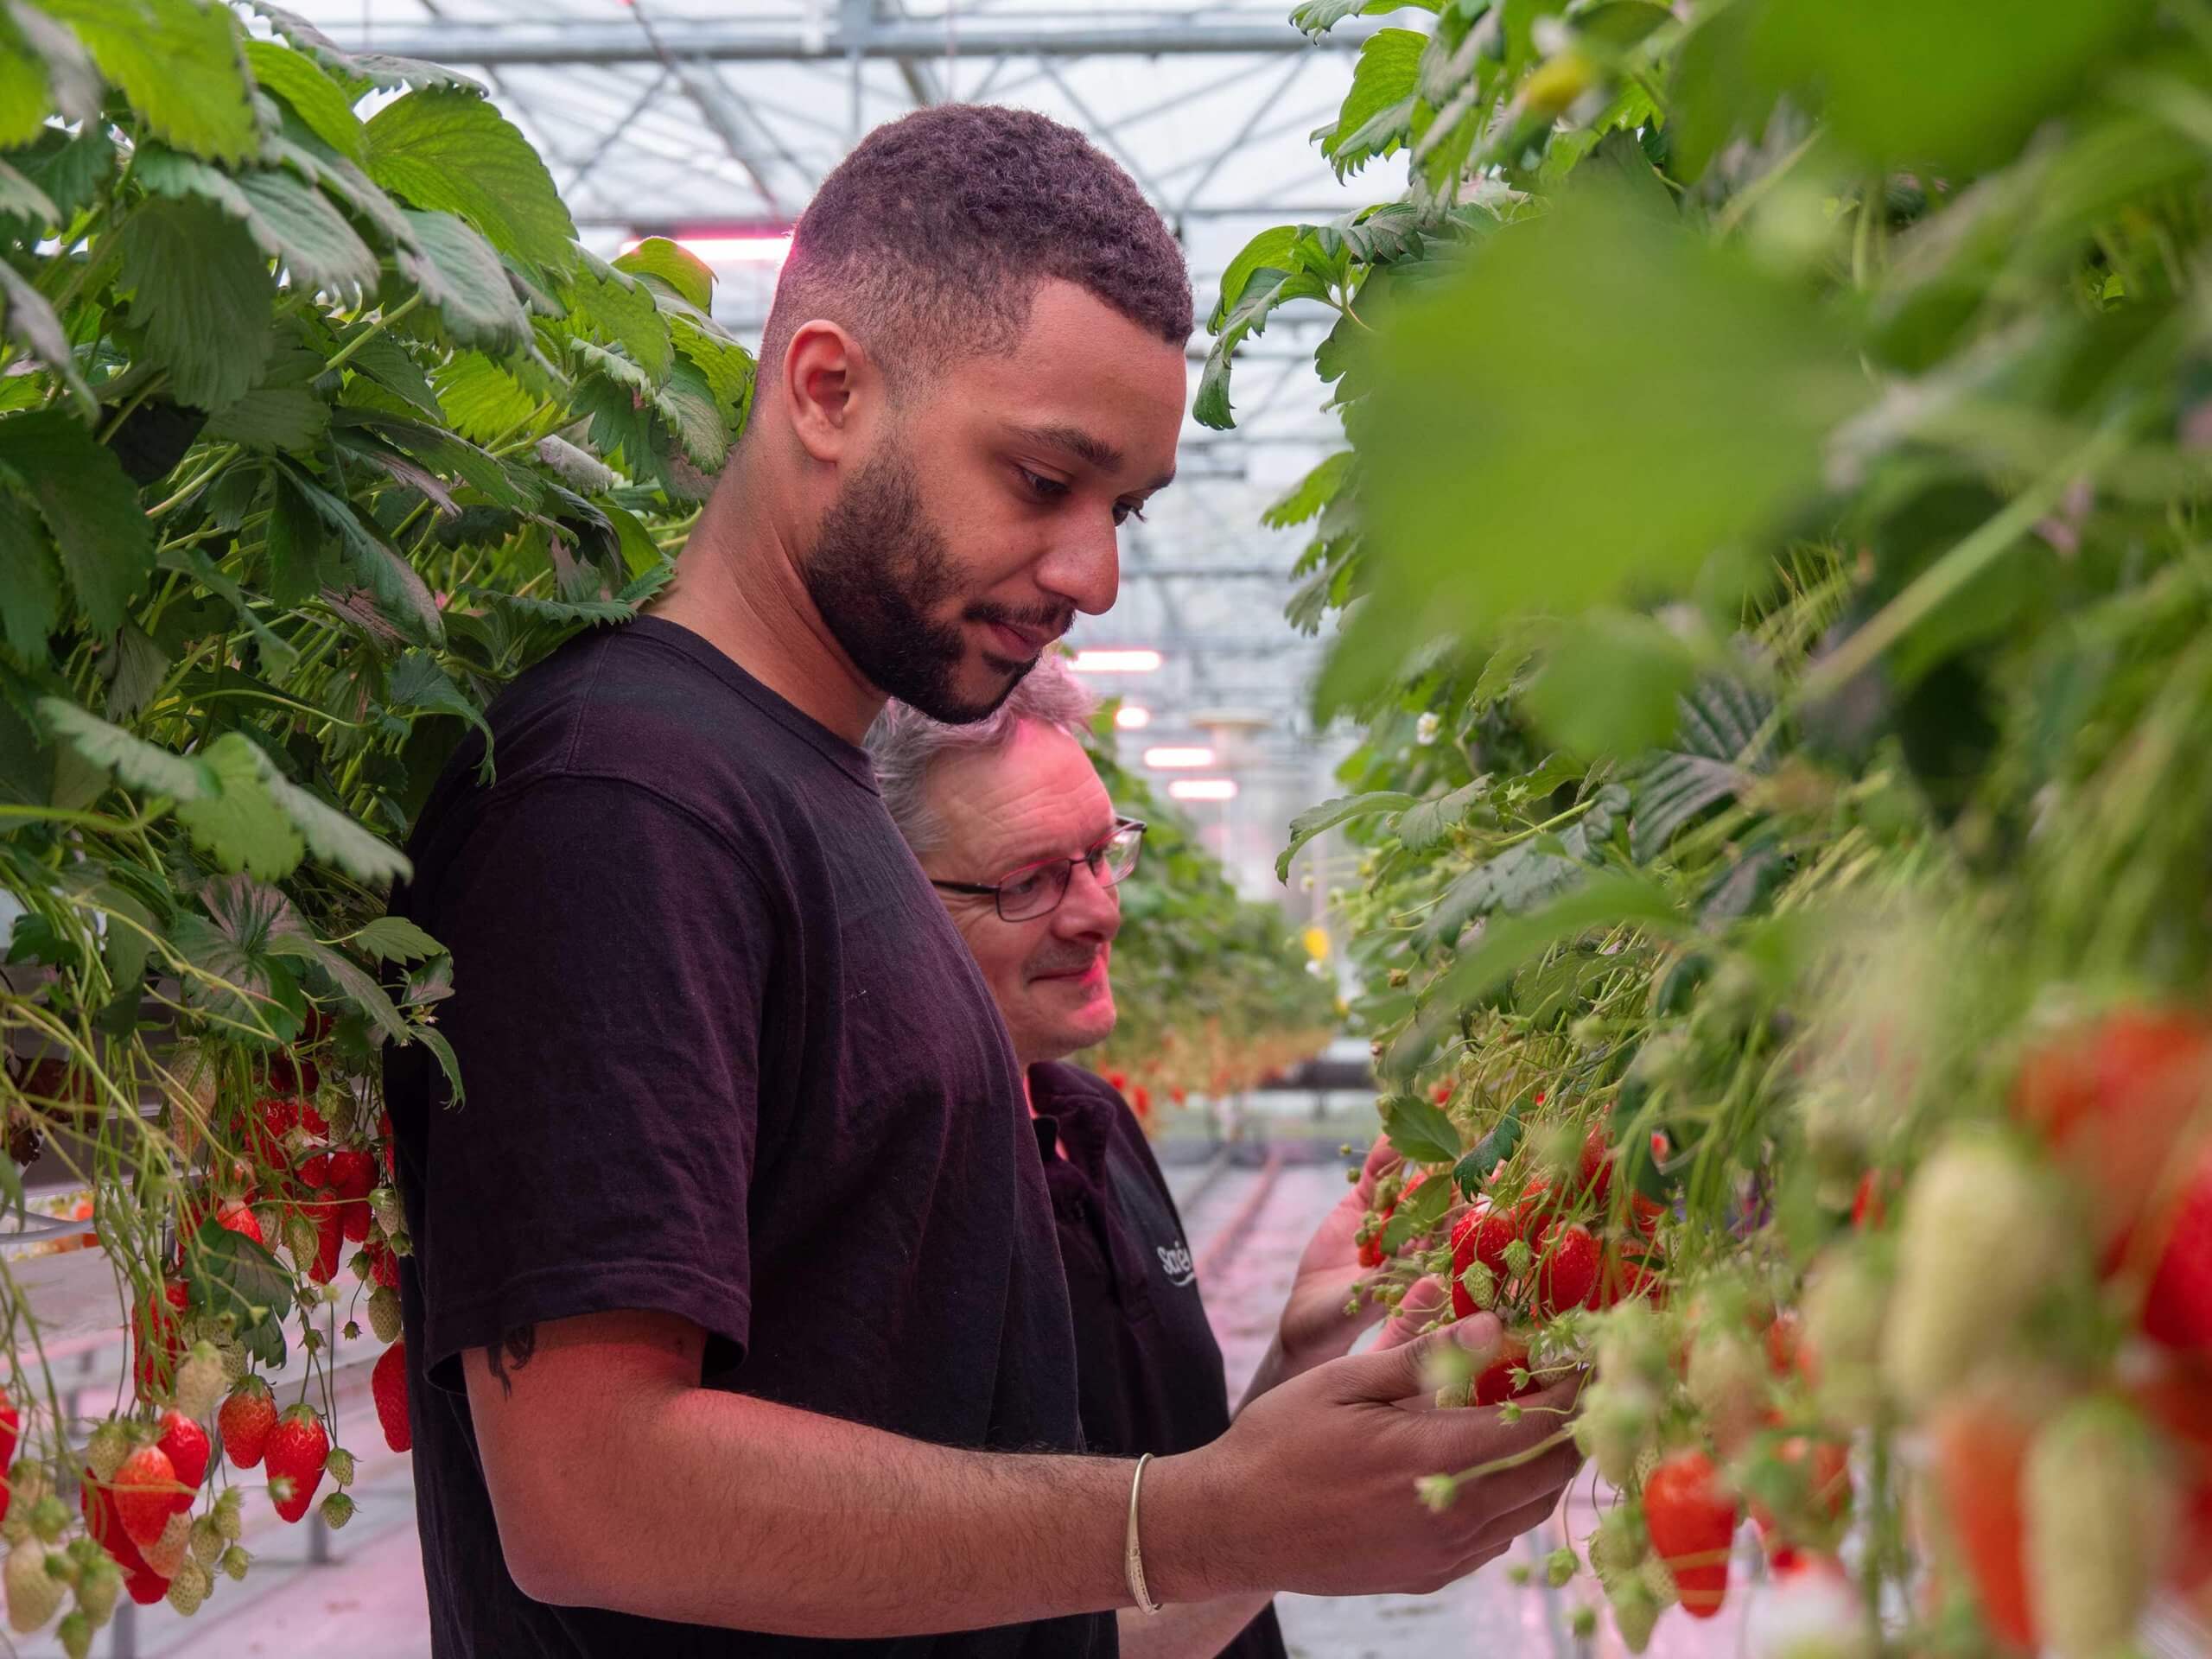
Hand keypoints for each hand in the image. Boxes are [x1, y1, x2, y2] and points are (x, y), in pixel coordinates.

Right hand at [1154, 1314, 1584, 1600]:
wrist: (1232, 1524)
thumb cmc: (1280, 1439)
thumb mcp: (1345, 1379)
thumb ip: (1424, 1356)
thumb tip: (1496, 1327)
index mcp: (1429, 1459)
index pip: (1538, 1431)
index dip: (1572, 1393)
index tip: (1582, 1357)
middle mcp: (1449, 1517)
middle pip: (1549, 1476)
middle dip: (1570, 1427)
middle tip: (1565, 1382)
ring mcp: (1441, 1555)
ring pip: (1529, 1511)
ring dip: (1542, 1464)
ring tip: (1526, 1416)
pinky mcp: (1430, 1576)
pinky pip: (1497, 1538)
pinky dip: (1509, 1499)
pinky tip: (1483, 1464)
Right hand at [1265, 1138, 1458, 1387]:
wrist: (1308, 1320)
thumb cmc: (1347, 1328)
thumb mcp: (1372, 1313)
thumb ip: (1397, 1297)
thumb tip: (1433, 1282)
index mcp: (1431, 1266)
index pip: (1461, 1235)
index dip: (1479, 1213)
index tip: (1500, 1190)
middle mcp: (1417, 1238)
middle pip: (1444, 1201)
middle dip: (1461, 1175)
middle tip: (1483, 1145)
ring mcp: (1389, 1219)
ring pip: (1412, 1182)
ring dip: (1425, 1156)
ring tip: (1442, 1125)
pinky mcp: (1359, 1207)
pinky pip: (1376, 1178)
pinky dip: (1383, 1156)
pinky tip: (1391, 1134)